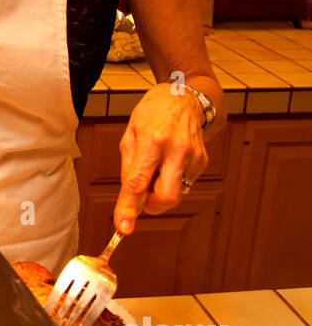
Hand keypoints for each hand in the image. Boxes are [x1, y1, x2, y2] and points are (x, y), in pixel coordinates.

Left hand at [114, 83, 208, 233]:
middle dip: (152, 206)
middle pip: (166, 197)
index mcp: (152, 140)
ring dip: (161, 190)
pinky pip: (184, 184)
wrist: (183, 97)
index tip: (123, 228)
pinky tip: (169, 160)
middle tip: (144, 195)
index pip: (138, 183)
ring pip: (176, 194)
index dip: (128, 208)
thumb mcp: (130, 135)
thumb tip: (129, 200)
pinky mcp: (202, 161)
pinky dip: (172, 180)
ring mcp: (193, 156)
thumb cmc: (152, 114)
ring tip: (157, 165)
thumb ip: (129, 169)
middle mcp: (176, 149)